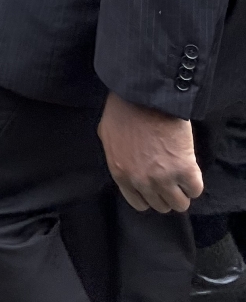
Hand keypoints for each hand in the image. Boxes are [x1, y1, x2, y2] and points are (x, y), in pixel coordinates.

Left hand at [98, 93, 203, 212]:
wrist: (145, 95)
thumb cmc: (124, 109)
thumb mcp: (107, 134)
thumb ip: (115, 154)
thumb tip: (123, 160)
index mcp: (121, 174)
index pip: (139, 203)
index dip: (149, 195)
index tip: (155, 186)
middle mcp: (142, 182)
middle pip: (161, 205)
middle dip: (166, 193)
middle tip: (171, 178)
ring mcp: (163, 178)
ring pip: (179, 204)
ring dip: (182, 191)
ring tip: (182, 176)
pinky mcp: (184, 170)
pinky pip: (195, 190)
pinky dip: (195, 182)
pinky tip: (191, 169)